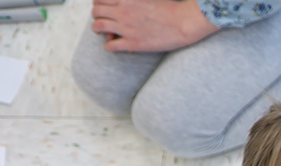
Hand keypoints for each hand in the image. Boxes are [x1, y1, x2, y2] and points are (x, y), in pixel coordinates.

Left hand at [91, 0, 218, 51]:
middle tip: (103, 20)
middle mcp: (122, 12)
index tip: (104, 8)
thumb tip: (125, 3)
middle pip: (96, 12)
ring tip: (102, 32)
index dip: (98, 4)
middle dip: (97, 16)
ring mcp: (126, 28)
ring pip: (98, 26)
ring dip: (97, 29)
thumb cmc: (170, 8)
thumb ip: (133, 0)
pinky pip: (110, 45)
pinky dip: (108, 46)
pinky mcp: (133, 43)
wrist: (183, 22)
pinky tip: (114, 45)